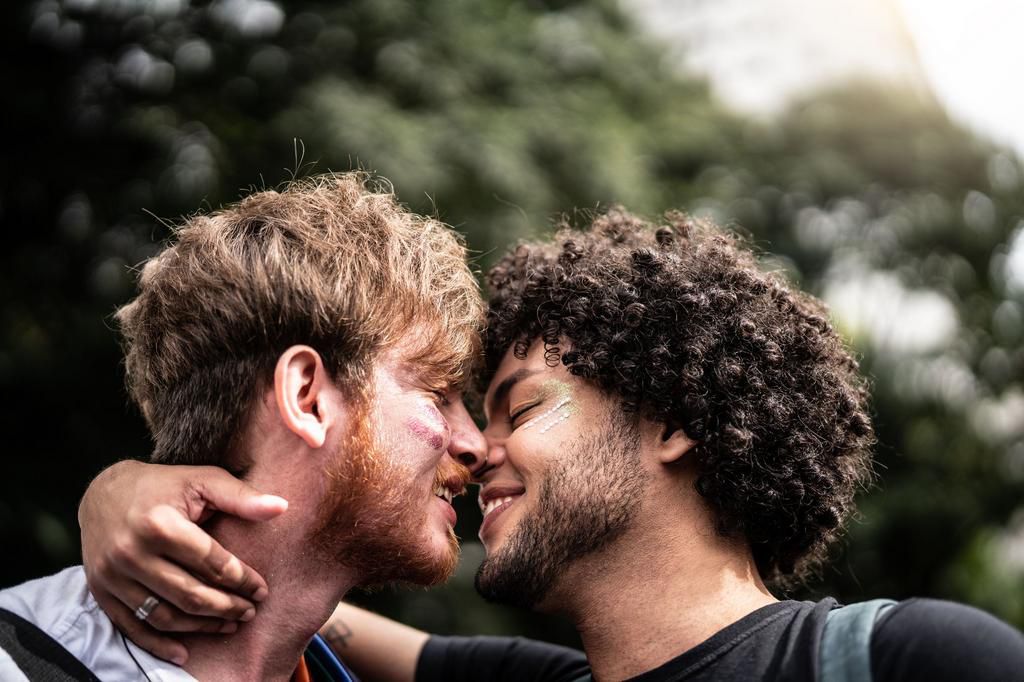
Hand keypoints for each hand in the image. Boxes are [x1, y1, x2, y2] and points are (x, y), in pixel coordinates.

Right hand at [79, 460, 287, 663]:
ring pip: (165, 616)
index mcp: (159, 523)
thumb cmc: (164, 486)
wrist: (104, 493)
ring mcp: (112, 575)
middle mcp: (132, 552)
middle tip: (250, 612)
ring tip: (229, 624)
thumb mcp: (203, 480)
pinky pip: (132, 627)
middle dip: (227, 608)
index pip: (211, 563)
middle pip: (190, 594)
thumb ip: (241, 497)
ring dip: (201, 626)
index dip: (242, 580)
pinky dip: (158, 645)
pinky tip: (184, 652)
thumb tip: (282, 507)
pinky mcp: (100, 591)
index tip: (262, 590)